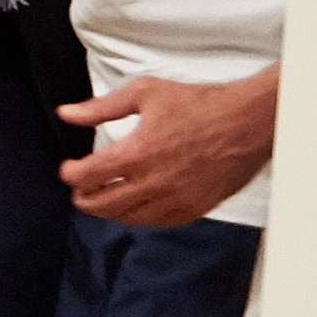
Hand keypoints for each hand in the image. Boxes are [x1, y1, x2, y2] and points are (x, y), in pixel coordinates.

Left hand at [57, 72, 279, 226]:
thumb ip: (101, 108)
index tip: (69, 169)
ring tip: (104, 197)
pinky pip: (158, 222)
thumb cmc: (199, 103)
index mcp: (137, 153)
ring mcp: (176, 199)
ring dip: (109, 210)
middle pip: (102, 205)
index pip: (87, 176)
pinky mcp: (196, 208)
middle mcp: (154, 182)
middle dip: (83, 198)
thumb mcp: (144, 93)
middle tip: (80, 189)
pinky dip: (140, 216)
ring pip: (128, 218)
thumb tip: (66, 113)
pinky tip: (136, 205)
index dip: (70, 174)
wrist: (249, 120)